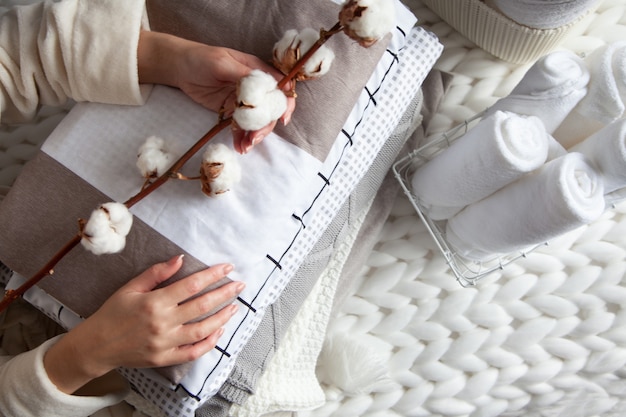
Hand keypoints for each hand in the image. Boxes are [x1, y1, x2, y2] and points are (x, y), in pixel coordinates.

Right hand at [43, 256, 243, 393]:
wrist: (97, 345)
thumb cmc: (113, 312)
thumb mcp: (131, 287)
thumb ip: (157, 273)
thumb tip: (180, 258)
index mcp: (155, 302)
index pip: (191, 285)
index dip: (212, 275)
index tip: (228, 268)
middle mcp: (163, 323)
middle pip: (202, 306)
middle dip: (225, 293)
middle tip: (240, 285)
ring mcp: (165, 343)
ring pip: (203, 330)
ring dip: (222, 317)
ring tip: (234, 307)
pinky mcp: (165, 358)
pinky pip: (193, 352)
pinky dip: (209, 342)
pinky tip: (219, 331)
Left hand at [137, 31, 295, 153]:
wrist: (180, 68)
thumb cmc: (202, 58)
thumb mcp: (223, 63)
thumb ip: (244, 75)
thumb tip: (266, 85)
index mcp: (258, 72)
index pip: (280, 88)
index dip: (285, 103)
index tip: (282, 118)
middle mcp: (256, 88)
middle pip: (271, 110)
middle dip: (266, 126)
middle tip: (254, 138)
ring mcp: (245, 102)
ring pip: (258, 121)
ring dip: (255, 135)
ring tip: (245, 147)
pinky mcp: (233, 113)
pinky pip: (242, 127)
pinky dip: (242, 138)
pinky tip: (239, 147)